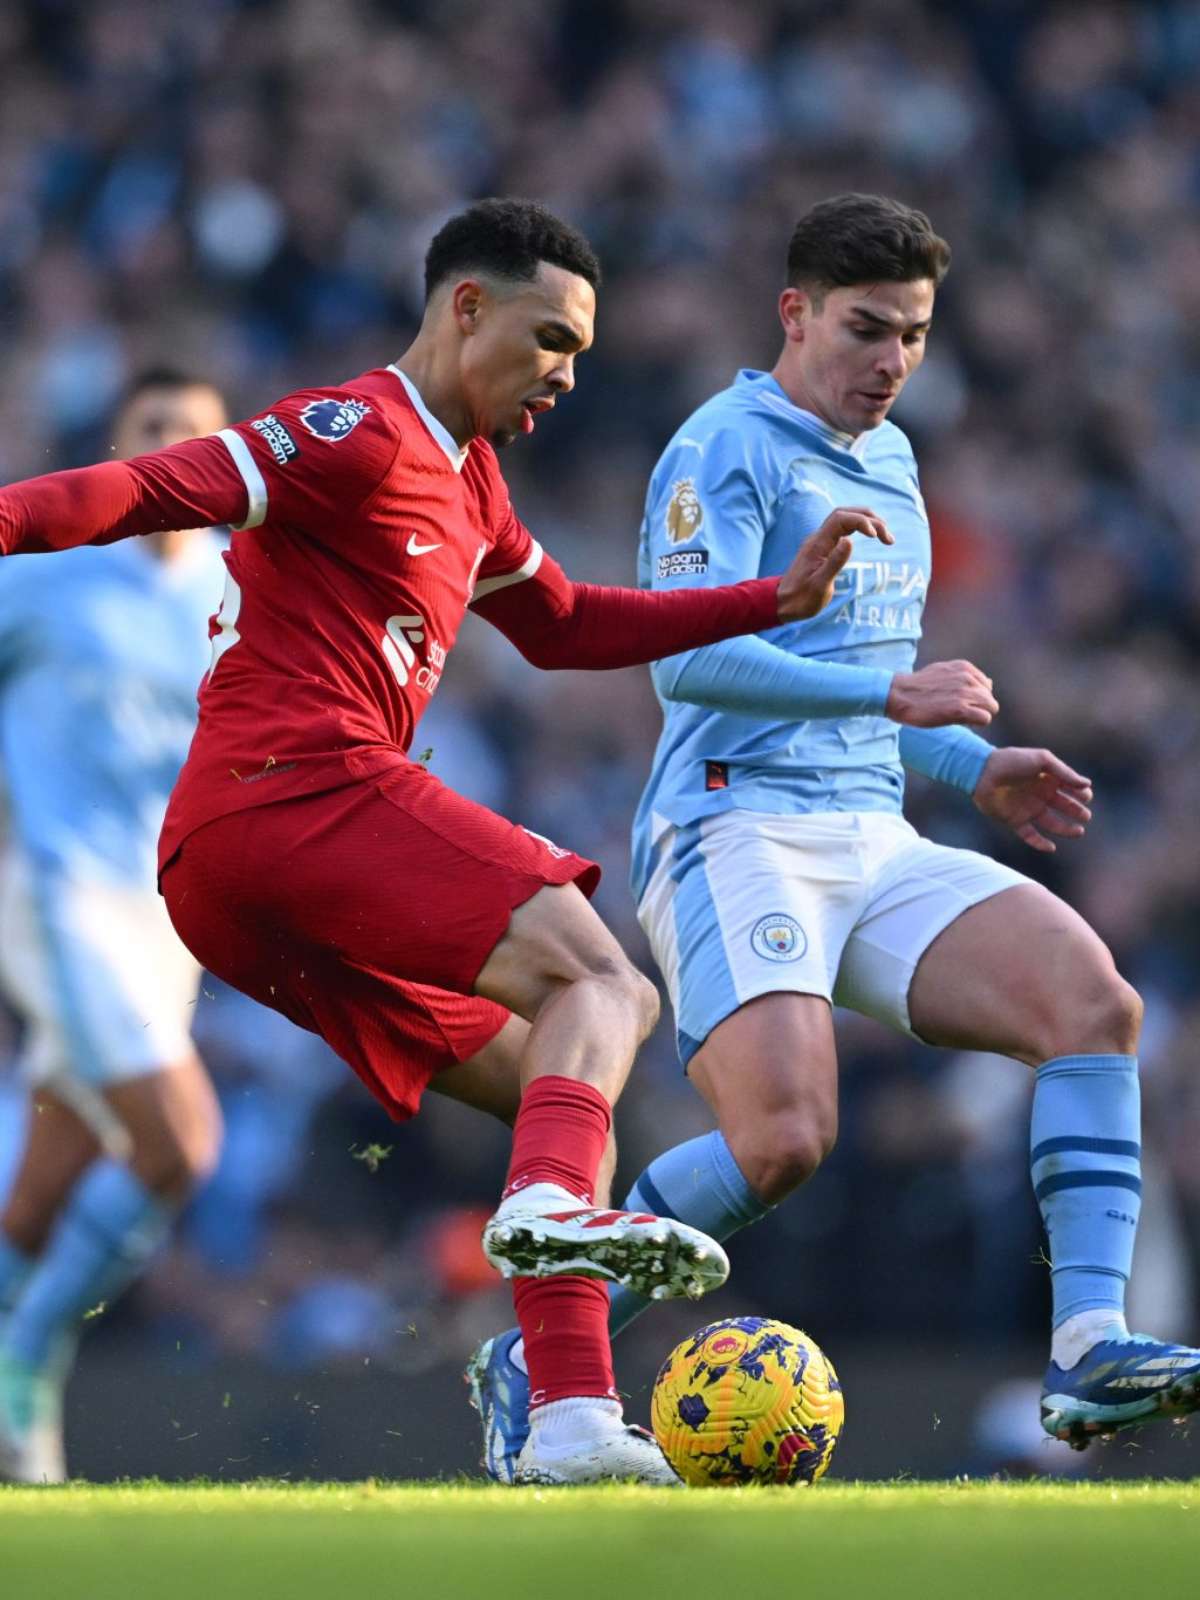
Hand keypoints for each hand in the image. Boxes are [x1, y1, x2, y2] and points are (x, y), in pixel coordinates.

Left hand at [776, 507, 893, 621]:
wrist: (782, 603)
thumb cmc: (801, 599)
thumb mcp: (820, 585)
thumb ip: (835, 562)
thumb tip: (850, 541)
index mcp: (817, 544)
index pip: (841, 518)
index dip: (861, 521)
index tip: (876, 536)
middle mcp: (818, 539)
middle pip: (845, 514)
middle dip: (870, 519)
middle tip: (888, 538)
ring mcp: (820, 542)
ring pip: (845, 520)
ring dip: (867, 522)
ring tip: (886, 538)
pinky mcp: (823, 548)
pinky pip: (843, 530)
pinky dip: (860, 529)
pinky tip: (871, 537)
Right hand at [886, 660, 997, 727]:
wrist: (898, 694)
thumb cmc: (917, 686)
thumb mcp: (943, 671)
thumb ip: (965, 676)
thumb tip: (988, 683)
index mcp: (965, 668)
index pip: (986, 686)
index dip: (975, 698)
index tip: (960, 703)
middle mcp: (968, 678)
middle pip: (990, 698)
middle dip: (979, 708)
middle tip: (960, 714)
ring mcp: (965, 693)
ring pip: (991, 708)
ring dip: (978, 716)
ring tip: (960, 718)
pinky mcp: (960, 709)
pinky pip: (985, 718)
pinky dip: (976, 723)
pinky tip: (961, 722)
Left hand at [973, 746, 1092, 852]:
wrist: (982, 772)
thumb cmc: (1012, 761)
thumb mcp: (1042, 760)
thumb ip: (1064, 772)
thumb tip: (1087, 784)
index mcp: (1047, 779)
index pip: (1070, 789)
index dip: (1081, 794)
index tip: (1086, 796)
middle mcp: (1039, 795)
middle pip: (1064, 807)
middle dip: (1077, 812)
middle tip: (1086, 816)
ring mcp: (1027, 808)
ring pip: (1051, 823)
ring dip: (1066, 829)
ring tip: (1079, 832)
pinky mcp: (1014, 820)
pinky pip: (1030, 835)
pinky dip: (1039, 843)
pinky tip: (1052, 847)